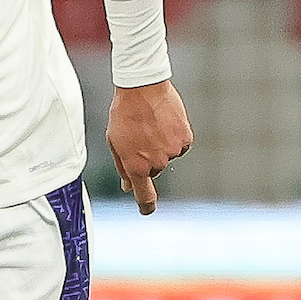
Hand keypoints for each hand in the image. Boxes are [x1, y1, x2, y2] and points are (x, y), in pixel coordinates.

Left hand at [107, 78, 192, 214]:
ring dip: (161, 146)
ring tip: (150, 125)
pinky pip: (180, 145)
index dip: (146, 205)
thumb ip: (123, 167)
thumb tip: (128, 186)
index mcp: (136, 166)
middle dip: (147, 158)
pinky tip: (164, 122)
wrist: (143, 89)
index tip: (146, 211)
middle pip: (154, 170)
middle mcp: (156, 162)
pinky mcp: (185, 138)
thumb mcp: (115, 142)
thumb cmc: (123, 115)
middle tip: (139, 135)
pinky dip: (174, 137)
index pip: (144, 194)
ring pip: (168, 156)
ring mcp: (172, 151)